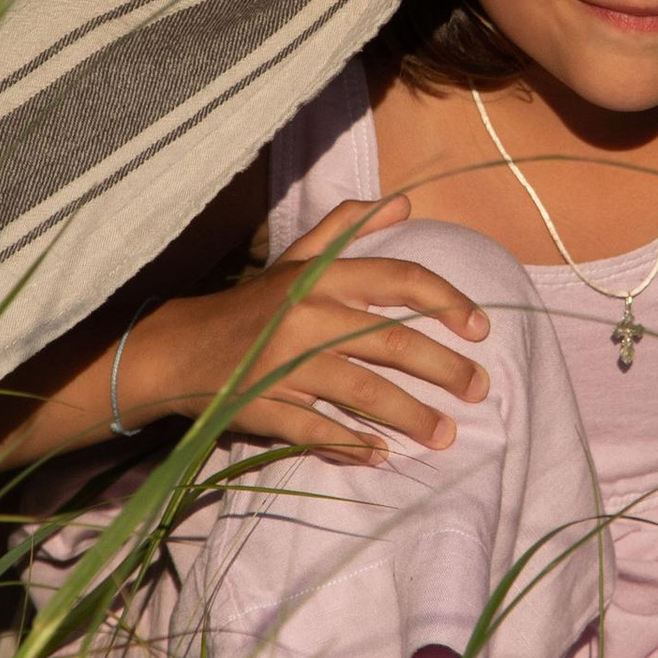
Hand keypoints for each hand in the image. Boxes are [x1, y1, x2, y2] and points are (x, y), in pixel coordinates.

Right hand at [125, 197, 490, 462]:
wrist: (176, 350)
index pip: (398, 279)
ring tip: (445, 434)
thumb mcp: (296, 260)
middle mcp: (306, 316)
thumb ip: (348, 228)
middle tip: (479, 389)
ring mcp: (284, 364)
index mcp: (319, 278)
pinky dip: (352, 444)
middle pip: (391, 342)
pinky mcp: (264, 406)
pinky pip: (318, 429)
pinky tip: (380, 455)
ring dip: (411, 416)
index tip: (481, 328)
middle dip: (444, 369)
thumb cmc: (250, 305)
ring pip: (363, 391)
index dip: (446, 301)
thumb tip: (404, 202)